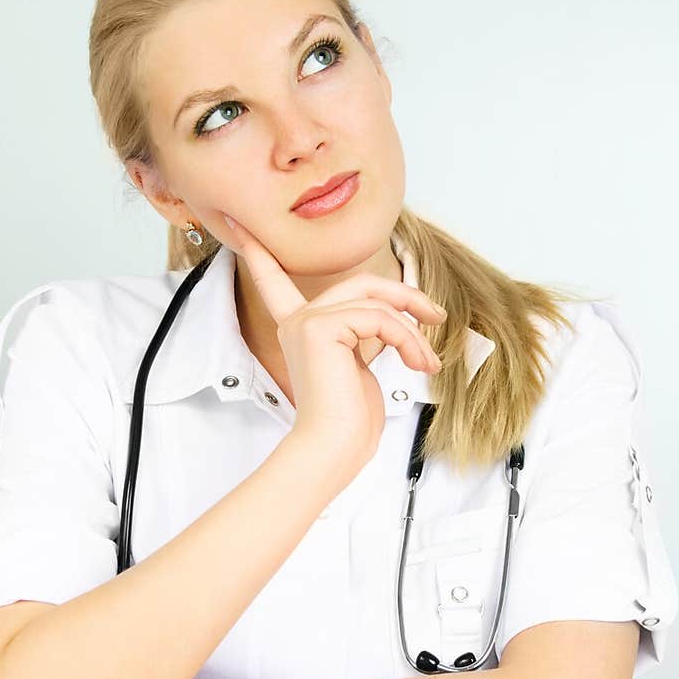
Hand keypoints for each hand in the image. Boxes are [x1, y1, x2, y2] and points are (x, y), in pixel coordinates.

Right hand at [220, 214, 445, 481]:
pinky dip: (407, 340)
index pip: (279, 284)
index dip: (262, 256)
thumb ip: (366, 335)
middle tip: (436, 316)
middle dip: (405, 297)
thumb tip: (401, 320)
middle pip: (362, 284)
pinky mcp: (321, 327)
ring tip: (429, 363)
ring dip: (413, 333)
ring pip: (377, 303)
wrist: (333, 448)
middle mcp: (298, 320)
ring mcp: (307, 321)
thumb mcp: (360, 367)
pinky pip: (379, 318)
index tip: (241, 229)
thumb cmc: (349, 422)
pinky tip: (418, 363)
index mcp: (301, 329)